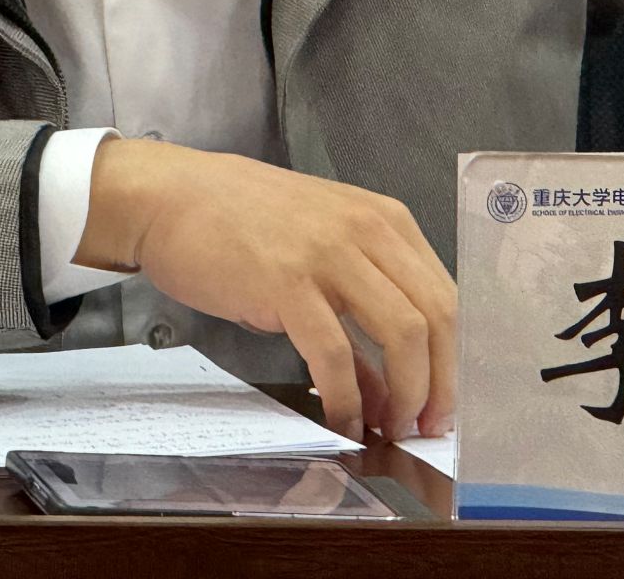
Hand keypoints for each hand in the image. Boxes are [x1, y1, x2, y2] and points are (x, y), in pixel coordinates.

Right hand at [76, 139, 455, 441]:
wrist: (170, 196)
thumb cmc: (238, 221)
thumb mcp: (316, 250)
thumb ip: (358, 308)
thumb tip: (386, 385)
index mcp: (382, 219)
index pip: (446, 295)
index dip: (453, 358)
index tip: (443, 400)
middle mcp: (366, 230)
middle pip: (438, 317)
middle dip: (440, 383)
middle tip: (426, 424)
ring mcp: (328, 254)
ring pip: (402, 334)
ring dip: (405, 395)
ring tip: (389, 428)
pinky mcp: (287, 283)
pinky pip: (335, 354)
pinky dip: (346, 398)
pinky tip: (341, 419)